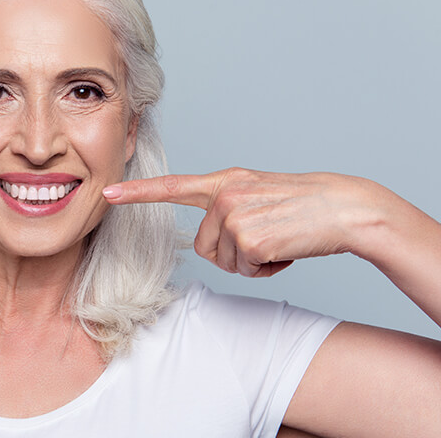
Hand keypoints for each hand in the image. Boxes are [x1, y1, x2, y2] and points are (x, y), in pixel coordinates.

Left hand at [103, 168, 388, 276]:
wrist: (344, 208)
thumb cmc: (304, 206)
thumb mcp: (259, 195)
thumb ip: (229, 207)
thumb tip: (210, 240)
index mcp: (226, 181)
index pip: (174, 187)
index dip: (138, 194)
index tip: (107, 194)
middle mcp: (224, 194)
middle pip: (203, 246)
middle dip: (231, 254)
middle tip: (265, 239)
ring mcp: (234, 214)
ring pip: (223, 261)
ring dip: (250, 262)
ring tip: (278, 240)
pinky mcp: (247, 237)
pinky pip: (245, 269)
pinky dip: (266, 269)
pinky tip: (285, 249)